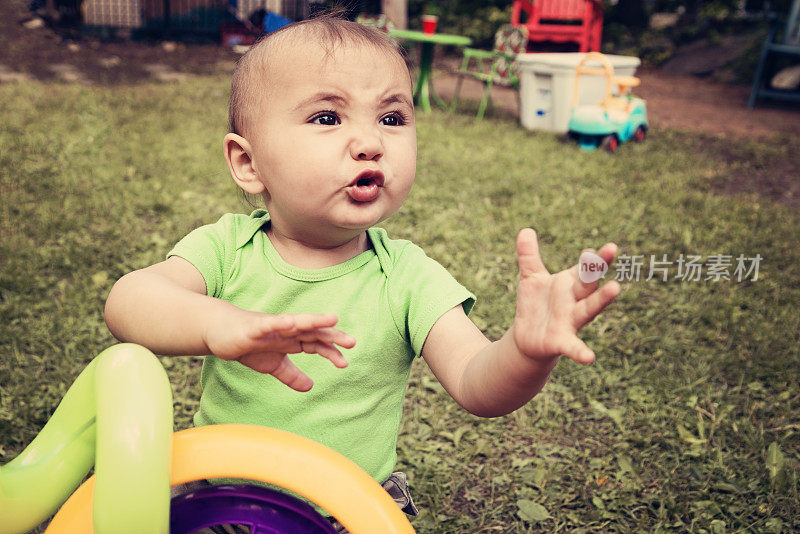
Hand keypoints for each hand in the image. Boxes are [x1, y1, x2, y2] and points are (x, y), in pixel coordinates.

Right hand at [203, 309, 355, 391]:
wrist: (219, 331)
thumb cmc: (249, 345)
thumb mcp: (273, 365)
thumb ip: (291, 375)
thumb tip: (311, 388)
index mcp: (293, 339)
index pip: (317, 344)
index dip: (331, 352)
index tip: (345, 363)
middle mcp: (287, 330)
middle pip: (313, 331)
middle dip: (332, 335)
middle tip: (352, 342)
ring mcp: (272, 326)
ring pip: (296, 322)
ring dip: (314, 321)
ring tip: (332, 320)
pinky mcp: (254, 326)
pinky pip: (269, 323)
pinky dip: (280, 322)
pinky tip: (291, 322)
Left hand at [512, 228, 619, 364]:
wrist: (527, 337)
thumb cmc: (536, 304)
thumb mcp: (530, 278)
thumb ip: (529, 256)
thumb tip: (525, 230)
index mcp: (570, 284)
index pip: (585, 268)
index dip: (595, 258)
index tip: (609, 246)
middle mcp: (574, 301)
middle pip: (589, 283)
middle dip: (597, 268)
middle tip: (610, 250)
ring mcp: (570, 321)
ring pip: (588, 309)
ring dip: (601, 299)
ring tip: (616, 287)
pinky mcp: (561, 341)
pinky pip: (572, 347)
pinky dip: (580, 352)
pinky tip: (589, 358)